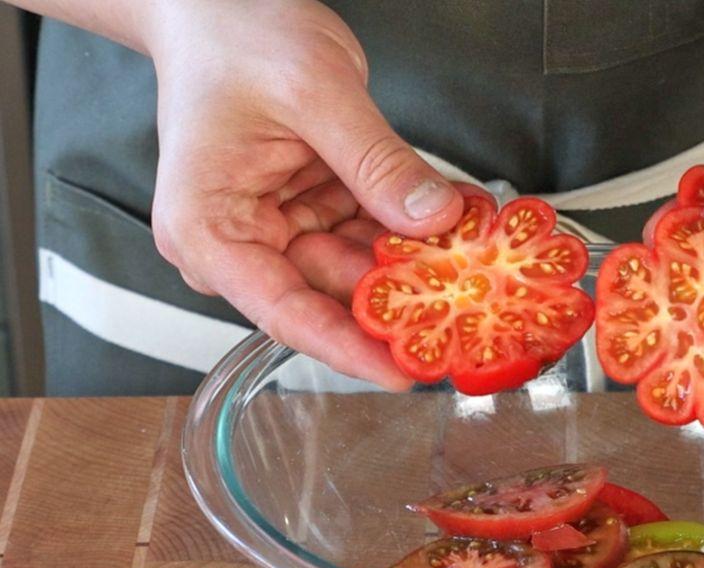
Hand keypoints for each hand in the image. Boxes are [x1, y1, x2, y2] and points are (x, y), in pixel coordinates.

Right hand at [146, 0, 461, 388]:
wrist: (220, 2)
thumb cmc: (233, 35)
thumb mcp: (314, 92)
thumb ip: (377, 162)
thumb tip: (431, 220)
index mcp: (209, 228)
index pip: (285, 313)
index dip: (347, 348)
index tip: (402, 373)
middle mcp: (241, 240)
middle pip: (330, 294)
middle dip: (402, 298)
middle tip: (468, 308)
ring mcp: (280, 226)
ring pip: (361, 268)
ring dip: (417, 263)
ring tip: (473, 256)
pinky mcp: (313, 209)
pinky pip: (370, 233)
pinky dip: (412, 228)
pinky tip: (456, 221)